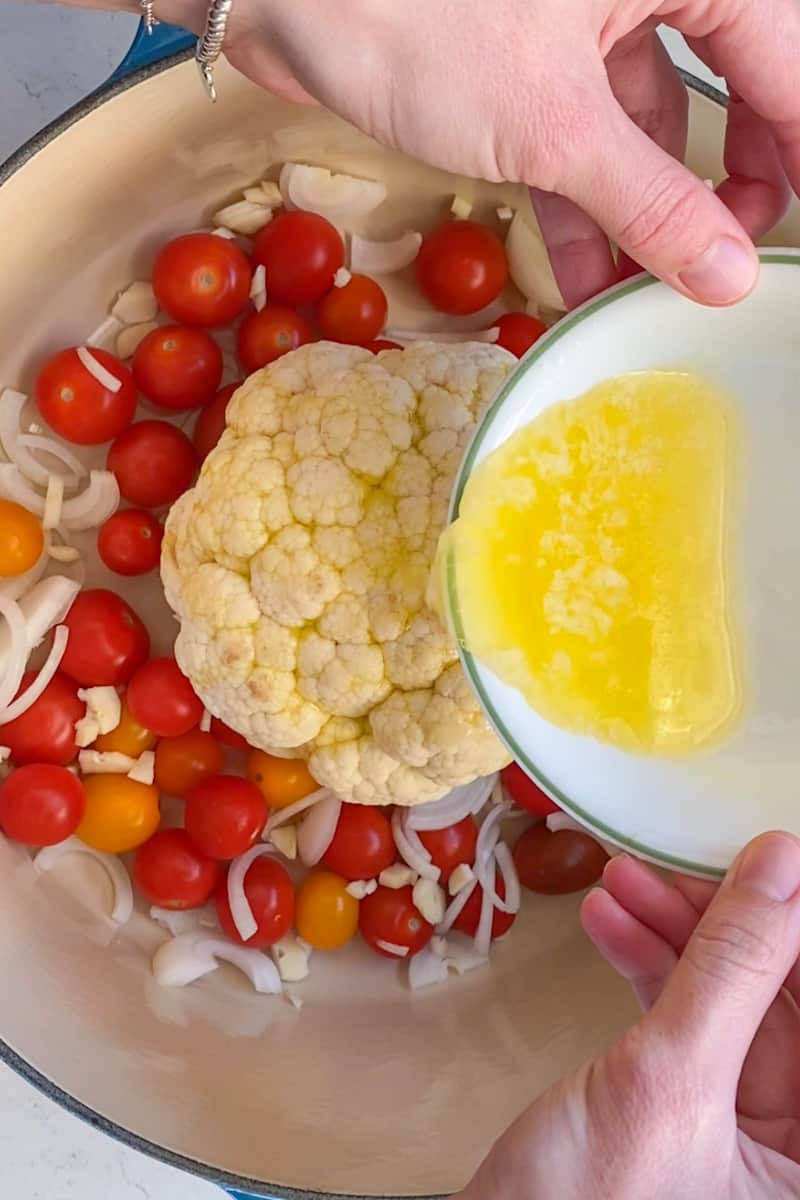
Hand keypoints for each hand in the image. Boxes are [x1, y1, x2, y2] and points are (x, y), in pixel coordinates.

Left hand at [200, 0, 799, 309]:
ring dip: (641, 214)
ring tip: (646, 292)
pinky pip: (576, 138)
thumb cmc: (416, 12)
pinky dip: (578, 205)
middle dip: (720, 189)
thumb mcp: (554, 123)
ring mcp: (579, 20)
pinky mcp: (521, 62)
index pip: (784, 58)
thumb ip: (652, 200)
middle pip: (724, 87)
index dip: (794, 150)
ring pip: (643, 125)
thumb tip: (728, 268)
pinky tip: (580, 274)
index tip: (794, 228)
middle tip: (721, 263)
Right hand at [459, 832, 799, 1198]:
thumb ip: (730, 972)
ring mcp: (747, 1133)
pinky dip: (650, 968)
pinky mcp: (692, 1113)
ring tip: (619, 884)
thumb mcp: (665, 1086)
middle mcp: (796, 1150)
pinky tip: (609, 927)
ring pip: (738, 1001)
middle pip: (793, 1002)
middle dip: (731, 926)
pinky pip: (690, 1021)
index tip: (778, 862)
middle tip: (676, 867)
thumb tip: (784, 867)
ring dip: (678, 936)